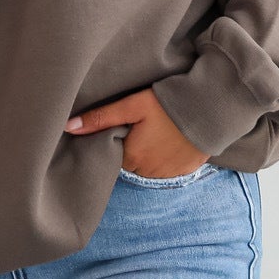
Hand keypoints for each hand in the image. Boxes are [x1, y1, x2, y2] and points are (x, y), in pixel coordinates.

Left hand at [64, 88, 207, 178]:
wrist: (210, 109)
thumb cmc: (168, 104)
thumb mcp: (131, 106)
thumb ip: (100, 118)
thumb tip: (68, 127)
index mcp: (132, 158)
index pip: (113, 154)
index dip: (115, 139)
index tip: (121, 126)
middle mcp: (149, 172)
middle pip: (130, 161)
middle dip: (132, 146)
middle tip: (141, 125)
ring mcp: (169, 174)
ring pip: (149, 166)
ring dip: (149, 153)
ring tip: (157, 131)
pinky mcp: (187, 170)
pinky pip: (168, 168)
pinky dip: (167, 156)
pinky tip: (171, 139)